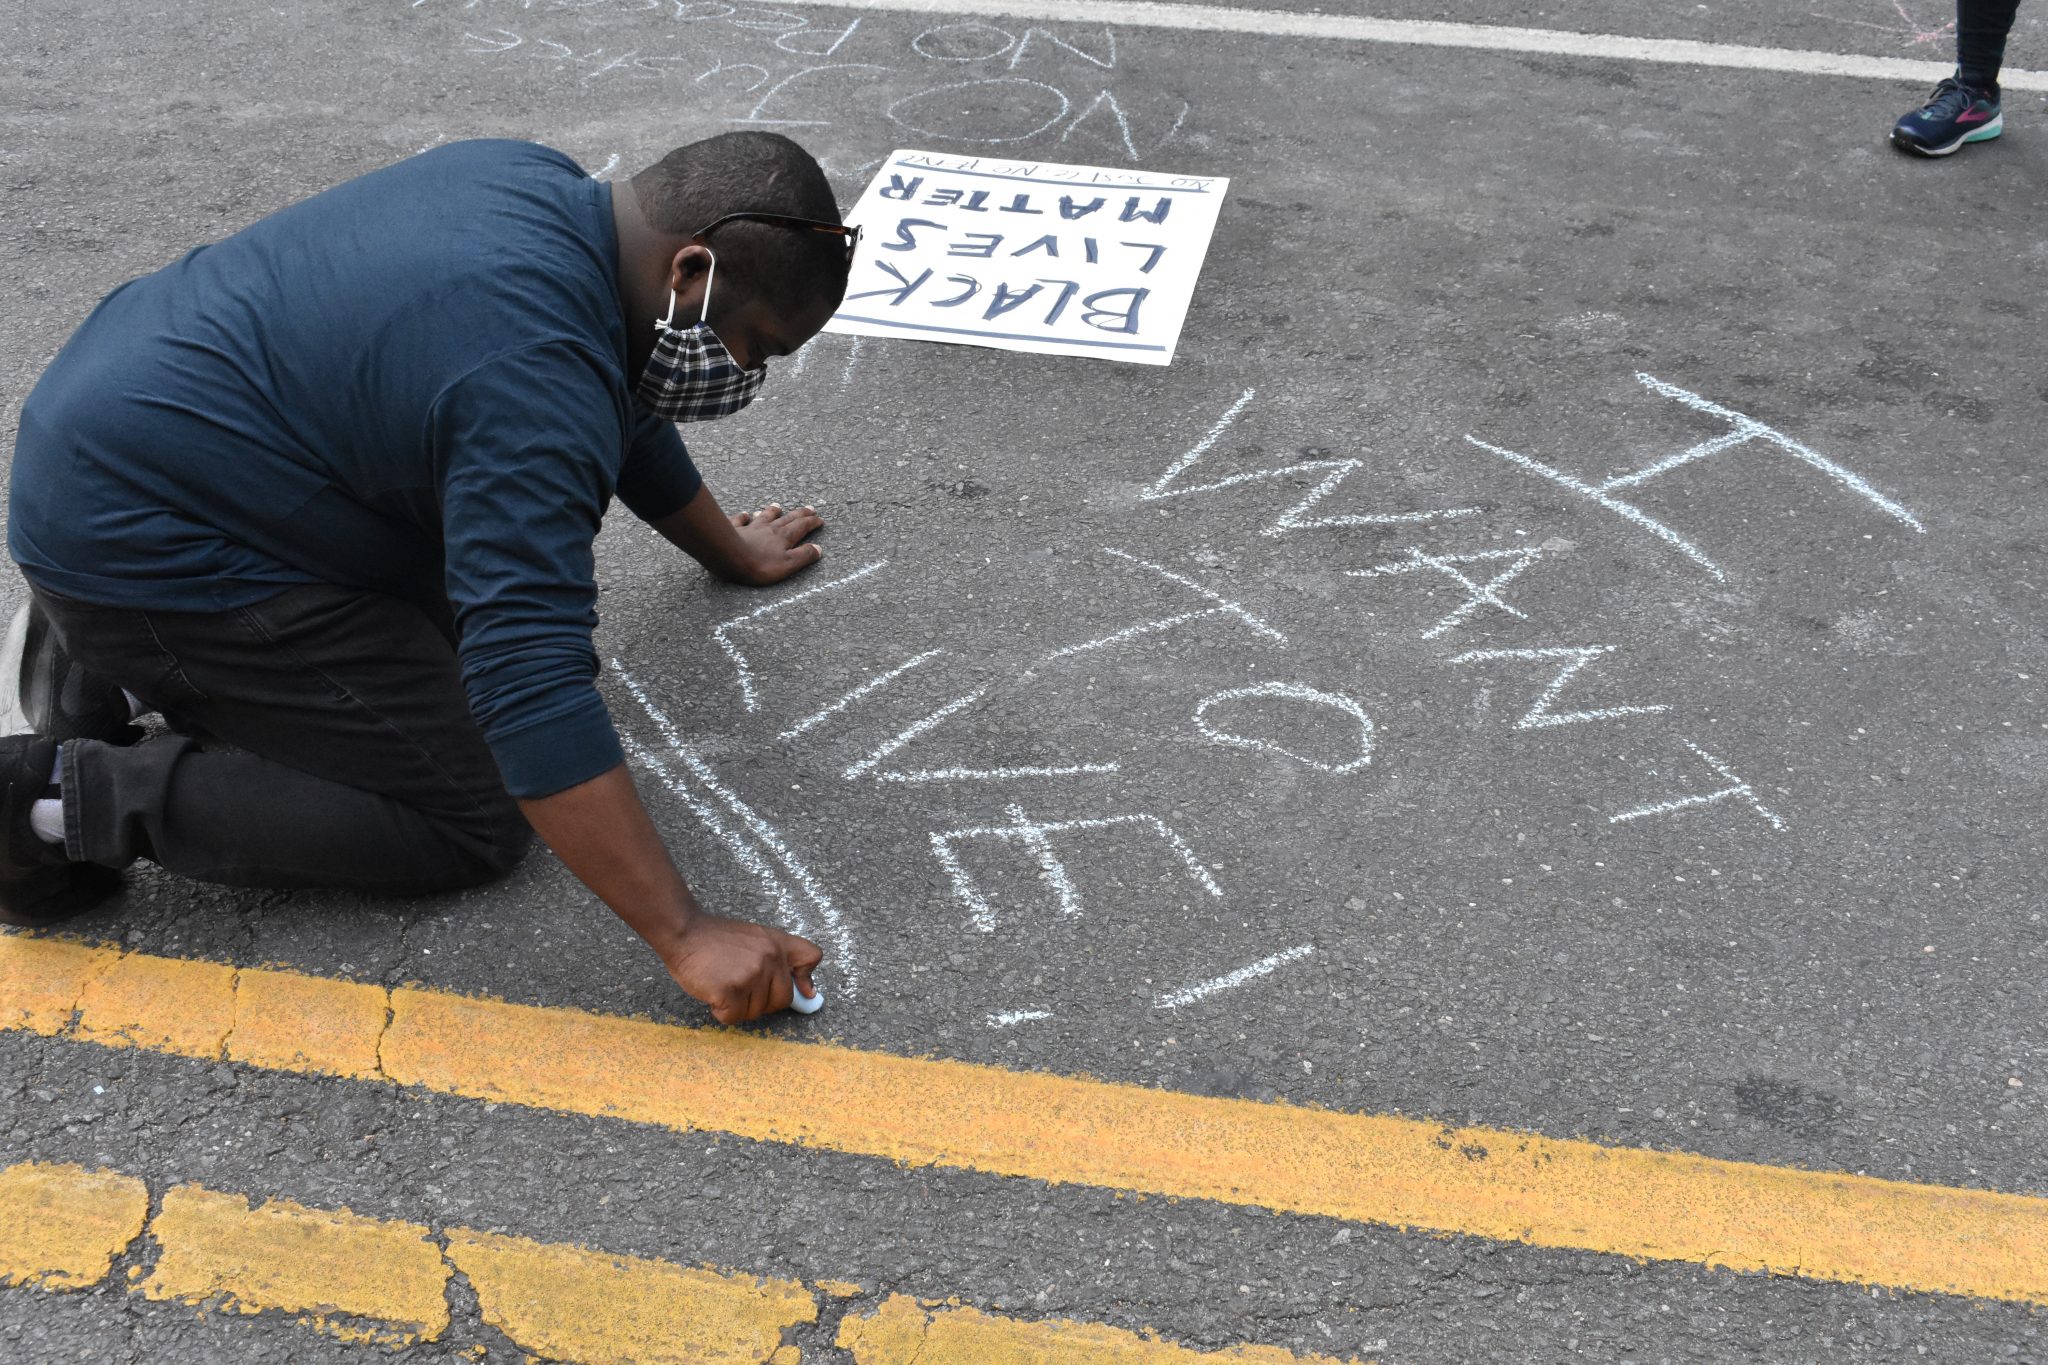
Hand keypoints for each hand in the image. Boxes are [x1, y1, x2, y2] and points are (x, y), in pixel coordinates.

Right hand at [663, 911, 823, 1023]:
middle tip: (739, 987)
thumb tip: (810, 993)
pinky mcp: (732, 989)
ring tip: (723, 983)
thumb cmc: (716, 939)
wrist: (684, 933)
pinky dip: (721, 1011)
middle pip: (782, 1000)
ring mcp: (752, 973)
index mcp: (777, 942)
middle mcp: (770, 957)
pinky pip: (734, 1017)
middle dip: (761, 1002)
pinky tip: (713, 992)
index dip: (806, 978)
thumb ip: (778, 958)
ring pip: (756, 1012)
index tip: (798, 989)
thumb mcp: (755, 938)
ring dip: (738, 1006)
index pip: (812, 956)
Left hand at [723, 502, 824, 585]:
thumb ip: (804, 556)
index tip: (820, 519)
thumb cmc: (760, 564)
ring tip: (778, 506)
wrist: (729, 556)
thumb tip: (818, 549)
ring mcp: (752, 527)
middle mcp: (770, 528)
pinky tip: (745, 514)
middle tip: (810, 508)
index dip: (812, 523)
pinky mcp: (735, 529)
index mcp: (784, 537)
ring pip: (765, 516)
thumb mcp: (788, 565)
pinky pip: (741, 520)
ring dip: (773, 511)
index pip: (802, 527)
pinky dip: (744, 517)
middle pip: (788, 518)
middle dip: (800, 514)